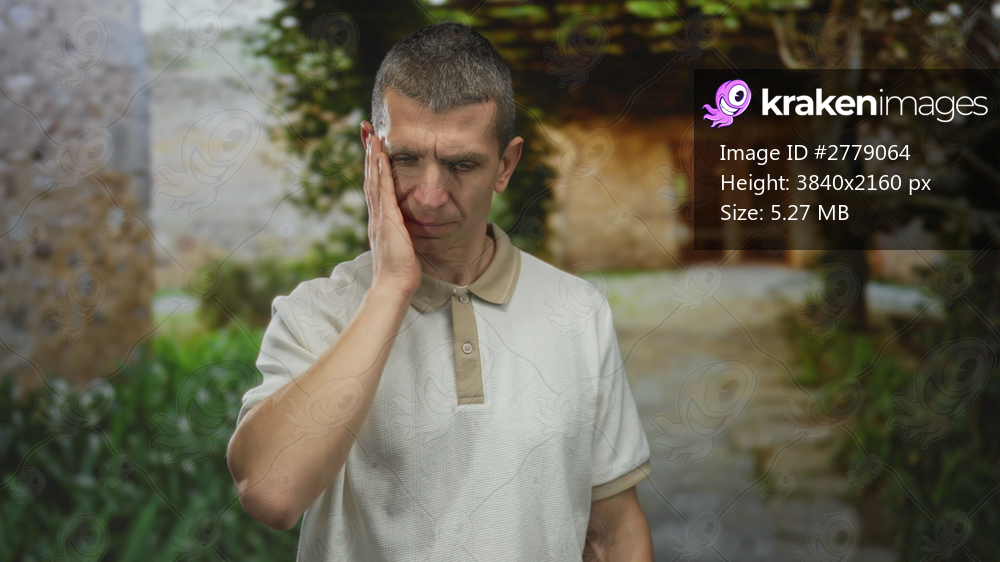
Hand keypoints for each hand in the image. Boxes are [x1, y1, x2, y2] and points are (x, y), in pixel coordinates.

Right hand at [360, 121, 421, 298]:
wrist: (394, 285)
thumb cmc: (400, 270)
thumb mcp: (402, 245)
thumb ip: (402, 232)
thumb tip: (406, 227)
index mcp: (379, 220)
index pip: (374, 186)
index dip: (373, 166)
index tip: (373, 146)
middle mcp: (376, 215)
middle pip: (370, 178)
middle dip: (369, 153)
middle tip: (367, 131)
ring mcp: (379, 217)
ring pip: (373, 180)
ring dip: (373, 157)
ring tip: (372, 136)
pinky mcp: (387, 220)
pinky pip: (383, 191)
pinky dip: (381, 172)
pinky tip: (381, 157)